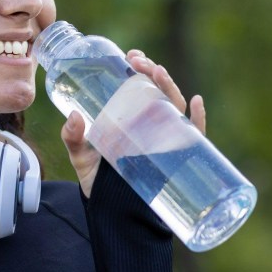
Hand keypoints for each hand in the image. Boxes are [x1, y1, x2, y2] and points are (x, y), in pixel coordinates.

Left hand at [60, 49, 206, 197]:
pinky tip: (196, 103)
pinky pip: (194, 136)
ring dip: (169, 86)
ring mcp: (166, 140)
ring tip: (158, 72)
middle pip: (158, 91)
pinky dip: (198, 119)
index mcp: (131, 118)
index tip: (131, 56)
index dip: (140, 68)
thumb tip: (73, 116)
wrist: (113, 216)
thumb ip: (73, 138)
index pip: (139, 86)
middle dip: (152, 72)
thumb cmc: (99, 183)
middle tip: (139, 62)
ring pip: (174, 107)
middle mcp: (151, 124)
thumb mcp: (81, 157)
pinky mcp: (177, 159)